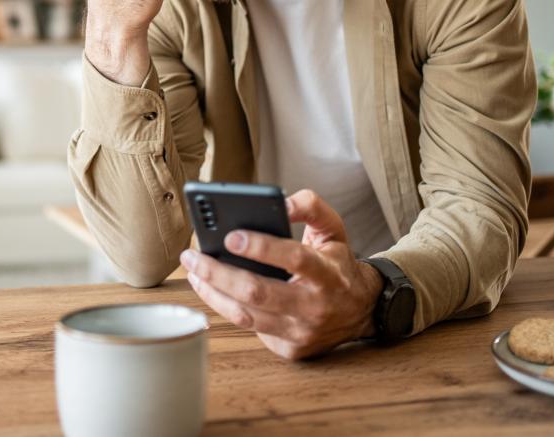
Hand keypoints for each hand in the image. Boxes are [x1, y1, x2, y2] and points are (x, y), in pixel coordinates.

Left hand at [180, 189, 384, 359]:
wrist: (361, 311)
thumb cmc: (337, 265)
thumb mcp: (334, 229)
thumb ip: (311, 206)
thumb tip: (281, 203)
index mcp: (328, 273)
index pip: (294, 258)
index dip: (261, 247)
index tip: (230, 236)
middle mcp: (315, 306)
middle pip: (258, 292)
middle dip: (218, 273)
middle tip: (192, 255)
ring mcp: (301, 332)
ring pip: (246, 316)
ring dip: (212, 293)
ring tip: (193, 271)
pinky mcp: (290, 349)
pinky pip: (250, 329)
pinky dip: (226, 308)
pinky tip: (211, 290)